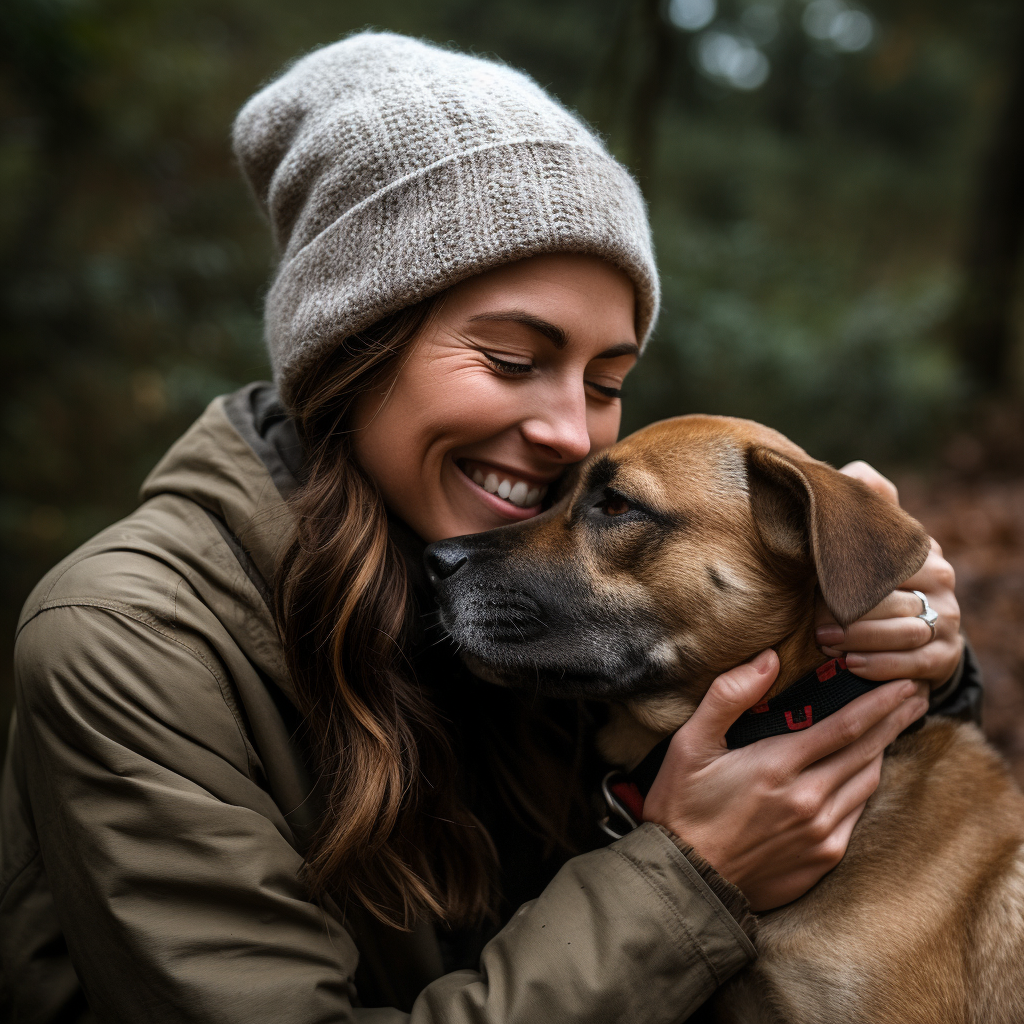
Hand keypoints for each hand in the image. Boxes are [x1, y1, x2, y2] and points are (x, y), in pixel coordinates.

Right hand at [642, 650, 927, 910]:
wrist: (684, 881)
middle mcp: (808, 800)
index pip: (845, 726)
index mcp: (777, 766)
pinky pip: (856, 815)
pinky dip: (863, 788)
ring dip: (882, 753)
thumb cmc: (681, 806)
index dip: (879, 703)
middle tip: (916, 697)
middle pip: (866, 752)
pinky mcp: (821, 859)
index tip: (903, 684)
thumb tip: (768, 659)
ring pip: (866, 784)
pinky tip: (862, 776)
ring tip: (893, 730)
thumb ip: (728, 696)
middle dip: (894, 720)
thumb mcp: (690, 744)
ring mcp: (820, 833)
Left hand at [814, 461, 962, 688]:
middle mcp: (941, 581)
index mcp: (920, 548)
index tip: (812, 589)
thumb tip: (851, 471)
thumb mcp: (863, 535)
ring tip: (826, 642)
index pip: (885, 561)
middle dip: (848, 614)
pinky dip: (881, 665)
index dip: (844, 578)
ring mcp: (947, 619)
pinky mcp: (946, 656)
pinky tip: (852, 663)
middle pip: (892, 598)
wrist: (902, 625)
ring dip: (861, 640)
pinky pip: (916, 663)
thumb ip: (860, 500)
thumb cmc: (867, 574)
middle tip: (814, 625)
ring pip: (905, 631)